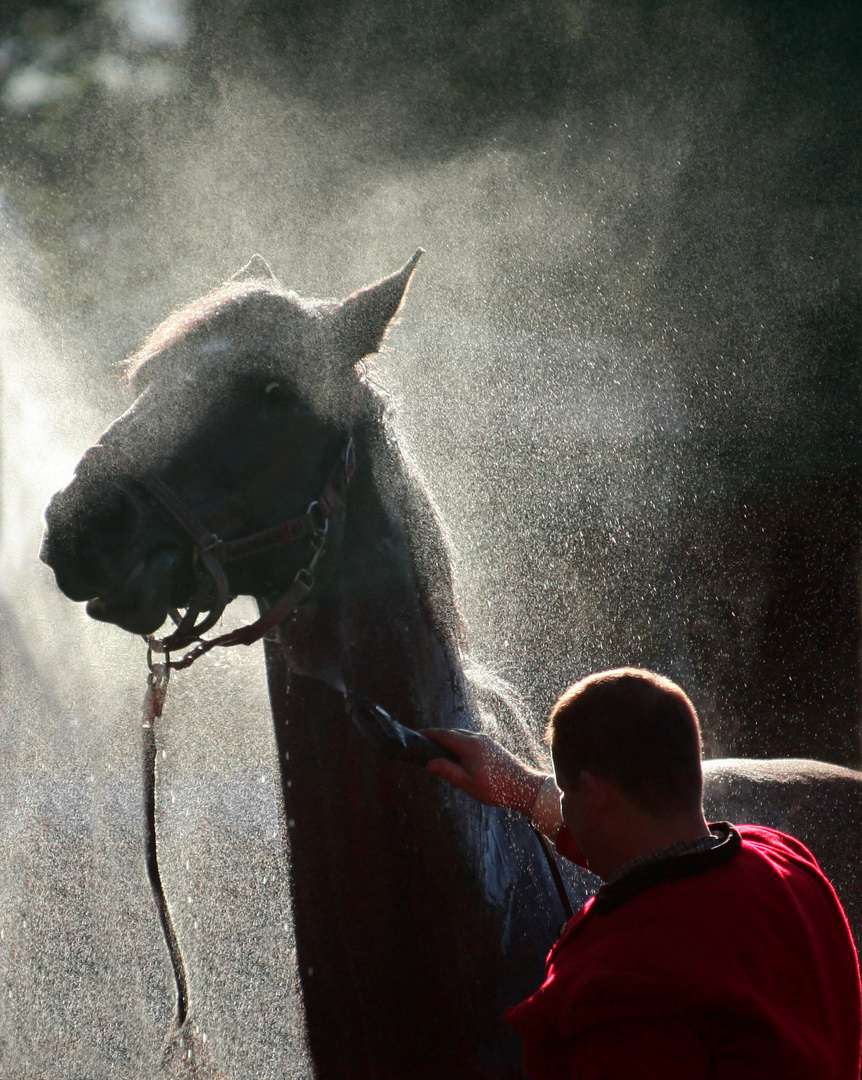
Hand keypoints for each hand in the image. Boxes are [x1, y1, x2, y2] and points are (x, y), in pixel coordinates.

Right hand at [424, 728, 546, 815]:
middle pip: (452, 734)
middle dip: (438, 739)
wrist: (524, 787)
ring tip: (442, 762)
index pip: (443, 734)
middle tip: (425, 747)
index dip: (428, 734)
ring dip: (450, 745)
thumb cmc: (496, 787)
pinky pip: (471, 743)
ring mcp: (486, 741)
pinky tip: (461, 766)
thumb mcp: (467, 783)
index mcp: (469, 745)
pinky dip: (461, 749)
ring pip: (462, 738)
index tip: (416, 734)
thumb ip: (447, 771)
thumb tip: (429, 763)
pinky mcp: (492, 747)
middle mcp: (478, 738)